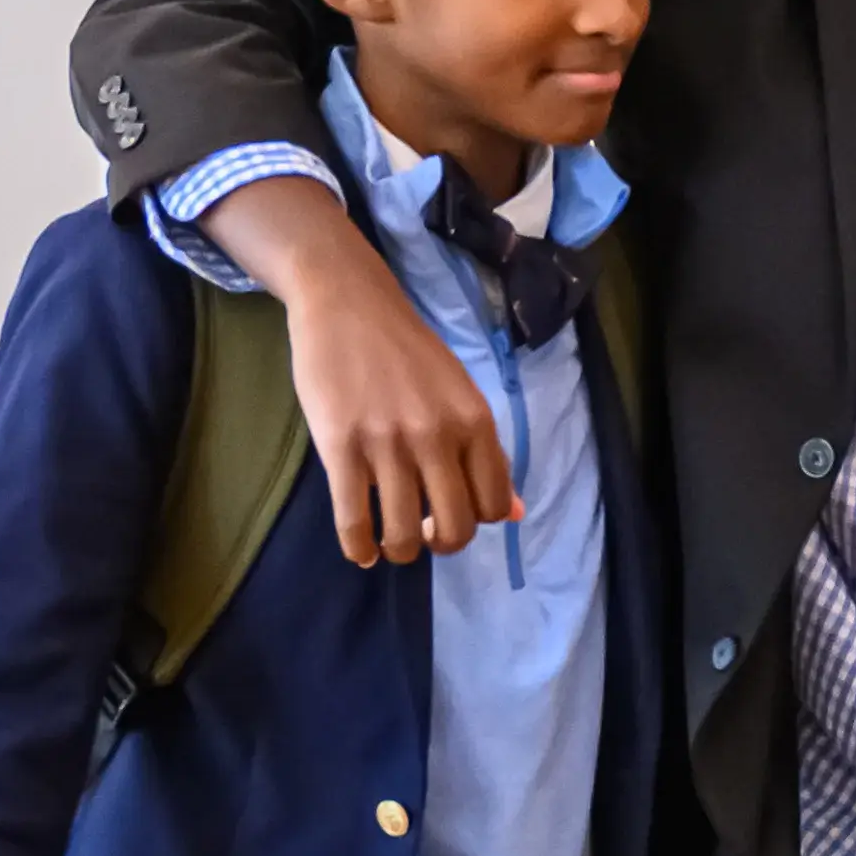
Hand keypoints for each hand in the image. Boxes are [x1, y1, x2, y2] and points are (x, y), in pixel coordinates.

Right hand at [202, 177, 519, 565]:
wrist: (349, 304)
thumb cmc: (408, 352)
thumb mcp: (461, 394)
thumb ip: (486, 453)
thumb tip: (515, 514)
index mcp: (475, 420)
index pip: (494, 504)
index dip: (476, 523)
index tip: (453, 515)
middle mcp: (438, 435)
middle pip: (454, 529)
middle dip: (440, 545)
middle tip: (423, 534)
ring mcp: (388, 443)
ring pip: (404, 534)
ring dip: (400, 551)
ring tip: (391, 544)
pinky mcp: (340, 447)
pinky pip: (354, 522)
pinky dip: (360, 549)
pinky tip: (362, 551)